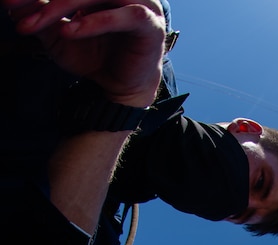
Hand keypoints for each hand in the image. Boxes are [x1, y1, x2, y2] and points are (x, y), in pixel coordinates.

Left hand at [5, 0, 164, 106]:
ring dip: (64, 6)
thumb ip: (39, 18)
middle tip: (16, 12)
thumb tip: (9, 4)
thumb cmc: (94, 57)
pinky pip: (124, 15)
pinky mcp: (150, 23)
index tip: (8, 3)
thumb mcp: (58, 37)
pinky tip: (70, 32)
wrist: (123, 90)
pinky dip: (95, 22)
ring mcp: (138, 1)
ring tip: (40, 23)